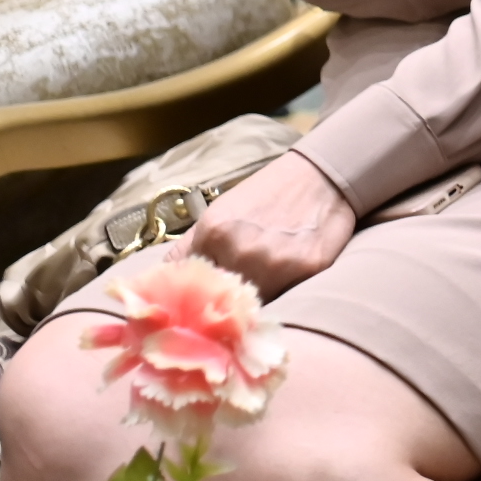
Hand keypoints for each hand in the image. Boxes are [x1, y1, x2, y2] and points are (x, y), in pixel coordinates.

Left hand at [183, 150, 354, 299]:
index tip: (201, 304)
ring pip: (252, 306)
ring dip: (252, 304)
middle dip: (223, 303)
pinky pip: (286, 298)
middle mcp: (241, 251)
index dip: (197, 296)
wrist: (323, 173)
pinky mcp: (307, 269)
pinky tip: (284, 282)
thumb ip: (189, 247)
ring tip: (259, 291)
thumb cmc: (268, 194)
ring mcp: (275, 263)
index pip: (191, 286)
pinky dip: (282, 296)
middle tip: (232, 300)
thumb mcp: (220, 212)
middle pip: (220, 300)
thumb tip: (157, 282)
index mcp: (213, 234)